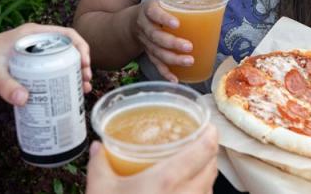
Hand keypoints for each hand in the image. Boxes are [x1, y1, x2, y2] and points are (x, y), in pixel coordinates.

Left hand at [0, 23, 92, 105]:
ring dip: (73, 75)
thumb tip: (24, 99)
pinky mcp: (28, 71)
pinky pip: (50, 74)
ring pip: (60, 63)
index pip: (64, 35)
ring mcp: (32, 58)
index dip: (80, 47)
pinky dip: (61, 83)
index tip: (85, 64)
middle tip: (85, 82)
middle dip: (81, 65)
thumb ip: (6, 85)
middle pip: (66, 50)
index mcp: (30, 34)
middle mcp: (34, 43)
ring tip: (81, 91)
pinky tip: (66, 95)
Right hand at [85, 124, 218, 193]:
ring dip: (205, 174)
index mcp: (165, 181)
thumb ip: (100, 164)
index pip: (204, 151)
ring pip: (209, 188)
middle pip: (211, 167)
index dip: (211, 135)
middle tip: (198, 142)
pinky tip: (183, 192)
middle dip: (208, 152)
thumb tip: (99, 147)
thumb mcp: (99, 191)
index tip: (208, 125)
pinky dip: (199, 193)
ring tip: (192, 166)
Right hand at [133, 0, 192, 82]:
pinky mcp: (149, 53)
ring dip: (173, 59)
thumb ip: (182, 5)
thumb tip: (214, 10)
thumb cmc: (158, 10)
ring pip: (157, 52)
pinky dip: (165, 72)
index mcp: (149, 10)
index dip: (164, 19)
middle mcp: (145, 26)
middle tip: (189, 47)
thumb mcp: (164, 2)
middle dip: (172, 43)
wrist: (134, 21)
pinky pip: (156, 64)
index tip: (177, 24)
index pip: (154, 13)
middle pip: (156, 36)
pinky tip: (175, 79)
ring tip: (189, 61)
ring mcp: (145, 42)